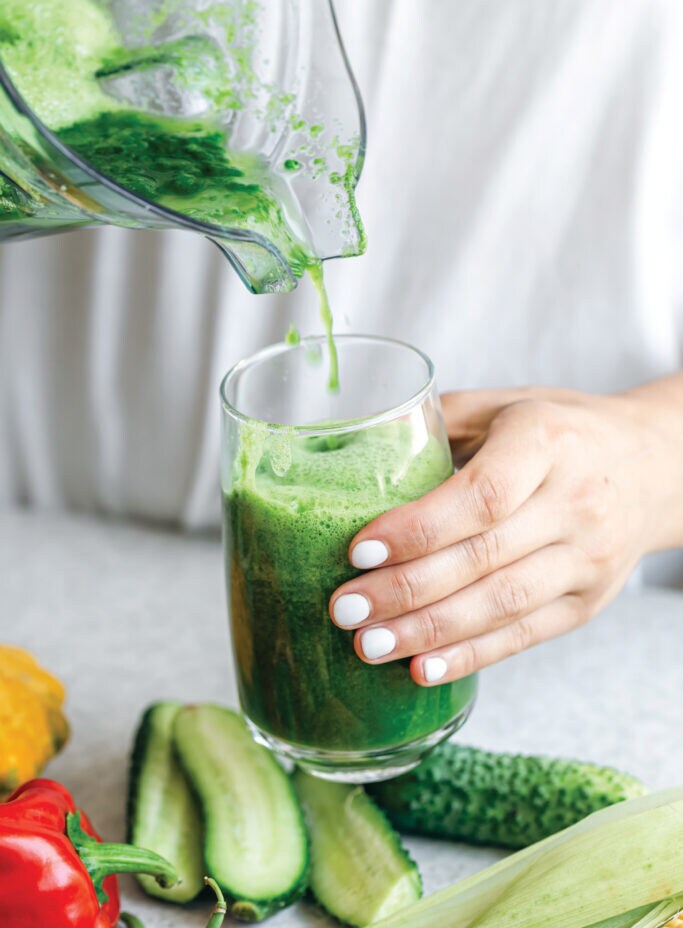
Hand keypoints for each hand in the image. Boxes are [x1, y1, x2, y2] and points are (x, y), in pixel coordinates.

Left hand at [329, 379, 682, 684]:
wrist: (651, 467)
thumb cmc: (561, 431)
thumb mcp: (506, 405)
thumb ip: (441, 421)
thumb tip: (361, 453)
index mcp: (546, 441)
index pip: (483, 495)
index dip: (419, 528)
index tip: (359, 548)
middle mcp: (575, 502)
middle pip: (484, 557)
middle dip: (406, 590)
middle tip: (345, 608)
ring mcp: (588, 558)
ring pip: (502, 603)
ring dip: (430, 631)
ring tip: (369, 644)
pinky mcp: (588, 602)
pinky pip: (525, 634)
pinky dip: (472, 655)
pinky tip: (423, 668)